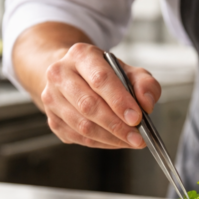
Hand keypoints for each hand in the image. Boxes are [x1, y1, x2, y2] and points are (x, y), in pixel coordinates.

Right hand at [40, 43, 161, 148]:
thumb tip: (147, 104)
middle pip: (88, 105)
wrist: (73, 76)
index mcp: (81, 55)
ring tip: (130, 141)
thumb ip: (144, 84)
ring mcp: (52, 98)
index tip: (137, 118)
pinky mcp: (52, 119)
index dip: (120, 101)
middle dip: (117, 125)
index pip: (100, 79)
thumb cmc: (103, 74)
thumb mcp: (128, 71)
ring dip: (110, 138)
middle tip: (137, 137)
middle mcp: (60, 74)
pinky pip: (78, 137)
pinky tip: (116, 141)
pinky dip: (101, 143)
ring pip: (82, 125)